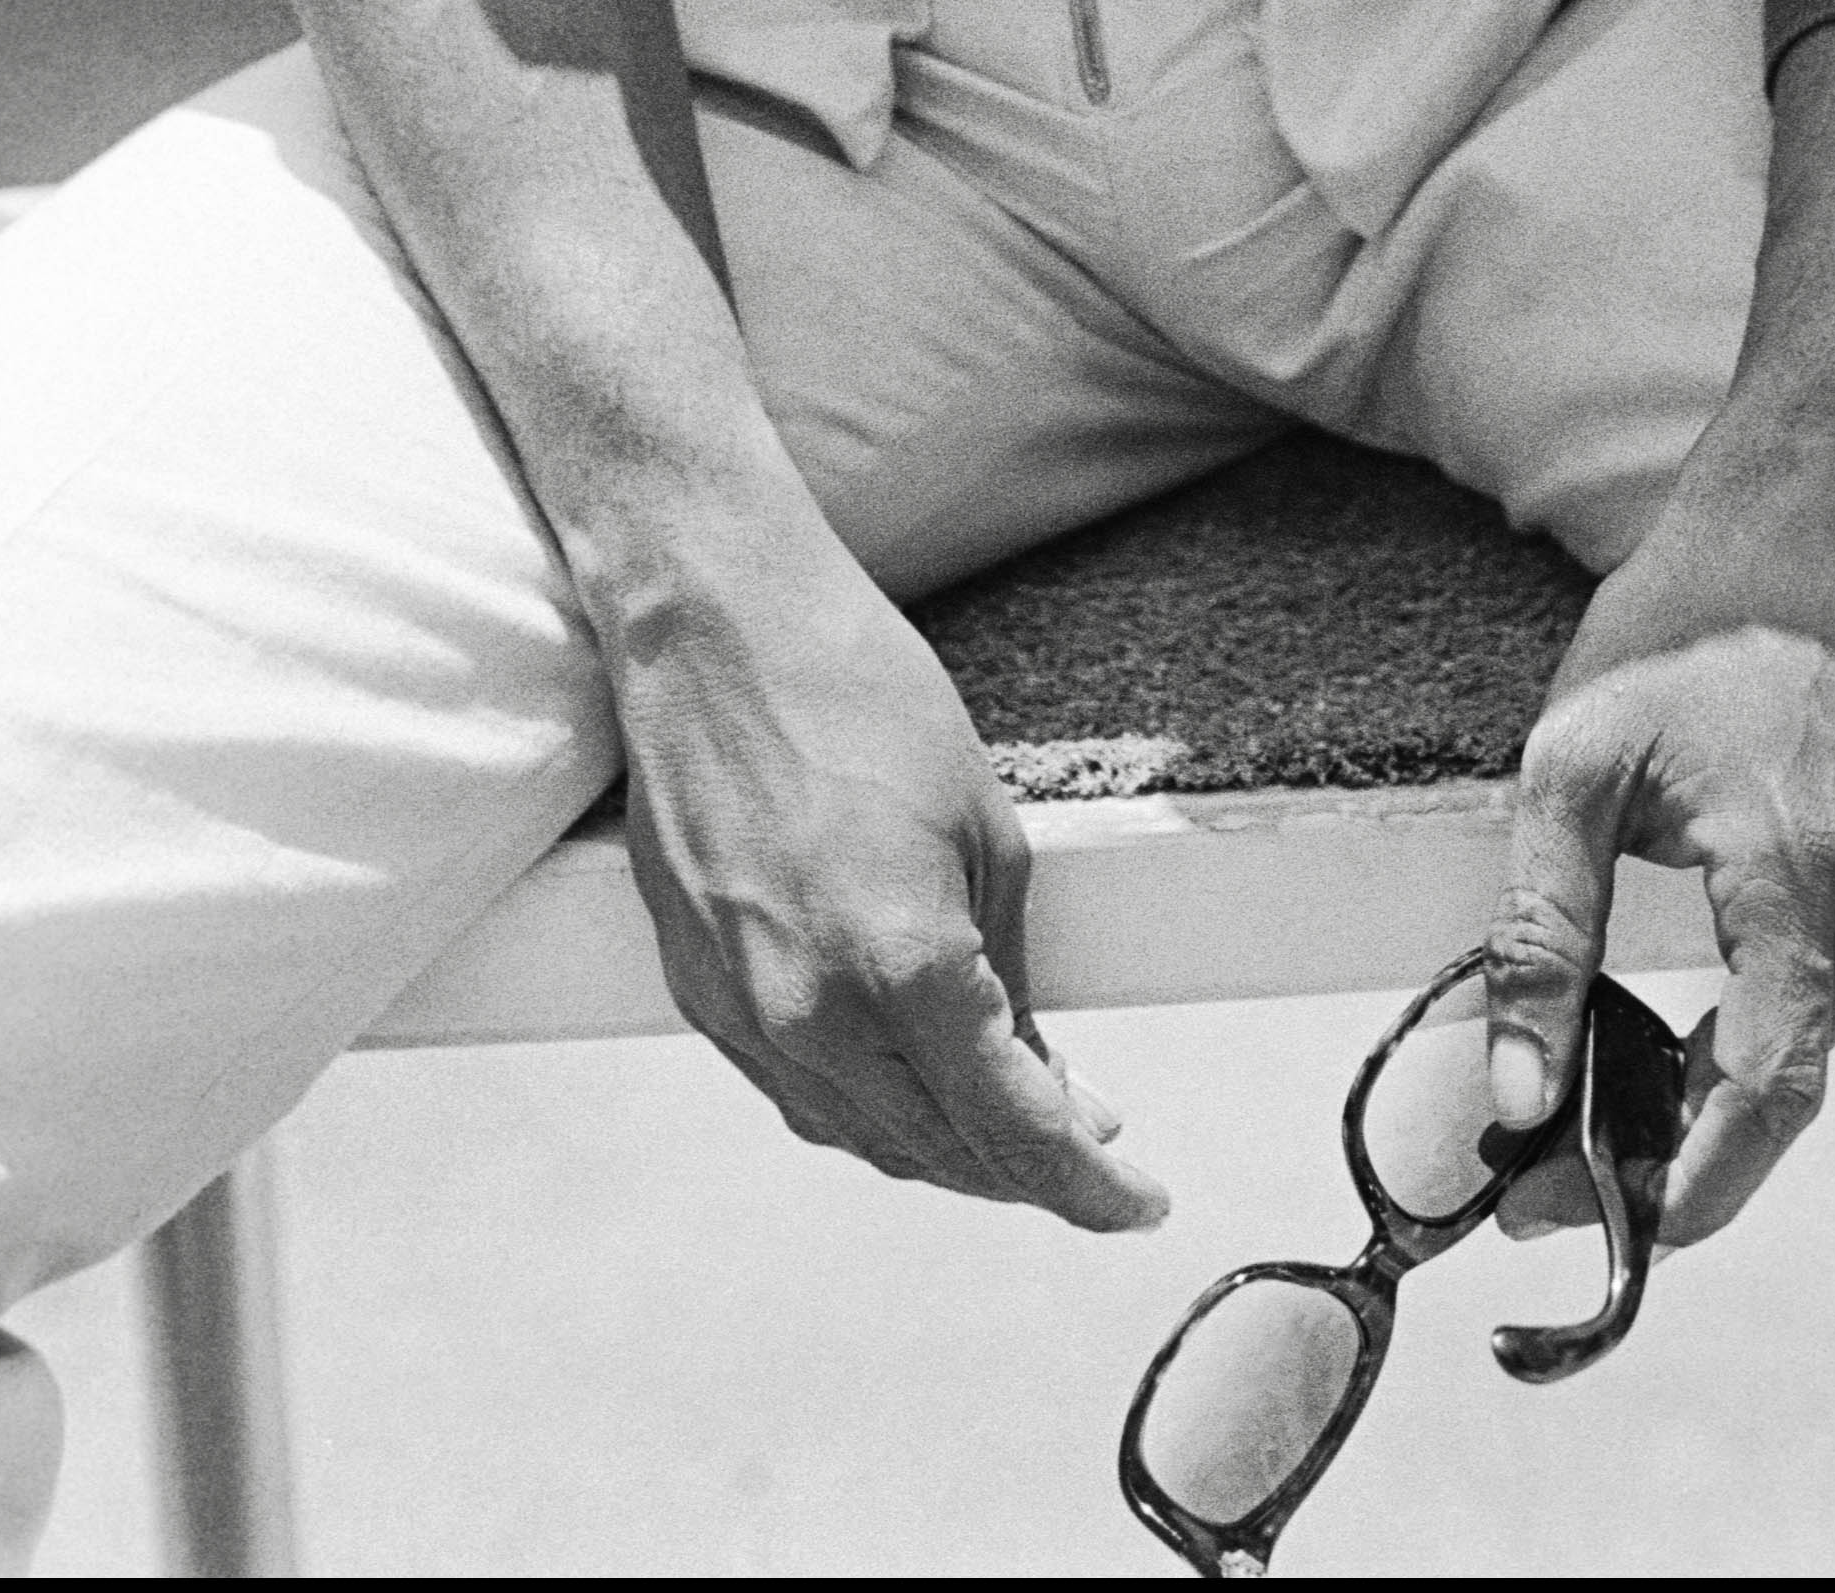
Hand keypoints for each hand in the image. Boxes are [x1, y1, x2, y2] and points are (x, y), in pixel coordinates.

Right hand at [612, 488, 1169, 1232]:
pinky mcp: (698, 993)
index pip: (1012, 1129)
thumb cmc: (856, 692)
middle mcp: (810, 1014)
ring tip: (1019, 1124)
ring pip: (864, 1136)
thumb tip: (1040, 1076)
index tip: (1136, 1206)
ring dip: (947, 1148)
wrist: (712, 627)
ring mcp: (742, 1011)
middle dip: (1025, 1170)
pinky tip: (914, 1085)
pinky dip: (870, 1107)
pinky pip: (799, 1091)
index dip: (1086, 1185)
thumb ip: (1012, 976)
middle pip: (939, 1151)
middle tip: (1096, 1158)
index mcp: (899, 966)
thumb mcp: (985, 830)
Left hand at [1483, 510, 1834, 1250]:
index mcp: (1792, 869)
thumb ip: (1544, 937)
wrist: (1790, 543)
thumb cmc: (1680, 634)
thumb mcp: (1571, 771)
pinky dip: (1758, 1043)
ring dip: (1719, 1107)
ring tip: (1603, 1122)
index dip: (1695, 1182)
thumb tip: (1519, 1091)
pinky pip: (1829, 999)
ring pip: (1813, 1050)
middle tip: (1567, 1188)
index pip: (1769, 1081)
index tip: (1603, 1227)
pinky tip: (1676, 1050)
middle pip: (1791, 1086)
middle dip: (1686, 1162)